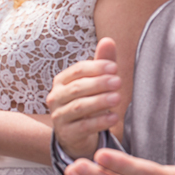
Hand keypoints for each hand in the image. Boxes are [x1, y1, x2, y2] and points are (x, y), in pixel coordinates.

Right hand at [49, 38, 121, 159]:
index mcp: (62, 81)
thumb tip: (108, 40)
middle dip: (99, 84)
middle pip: (77, 88)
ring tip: (118, 98)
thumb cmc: (89, 101)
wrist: (78, 134)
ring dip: (99, 101)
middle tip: (119, 81)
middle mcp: (56, 97)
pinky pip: (83, 127)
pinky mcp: (66, 134)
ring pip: (78, 107)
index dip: (96, 68)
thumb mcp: (96, 82)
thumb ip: (102, 63)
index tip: (114, 67)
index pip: (78, 70)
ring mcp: (59, 116)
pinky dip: (99, 121)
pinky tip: (114, 117)